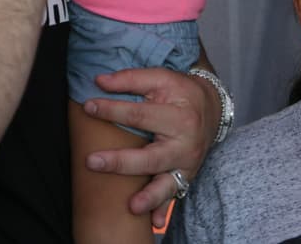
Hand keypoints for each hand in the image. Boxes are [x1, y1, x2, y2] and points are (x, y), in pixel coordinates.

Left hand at [81, 67, 217, 225]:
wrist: (212, 107)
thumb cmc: (181, 92)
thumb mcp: (160, 78)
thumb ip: (130, 79)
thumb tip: (98, 81)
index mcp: (178, 116)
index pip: (139, 115)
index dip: (112, 111)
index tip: (88, 107)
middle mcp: (184, 144)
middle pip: (151, 156)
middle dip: (121, 162)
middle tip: (92, 162)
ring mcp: (186, 164)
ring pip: (167, 184)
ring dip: (150, 197)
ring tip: (132, 206)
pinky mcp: (186, 176)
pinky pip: (174, 196)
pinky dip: (163, 210)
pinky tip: (153, 222)